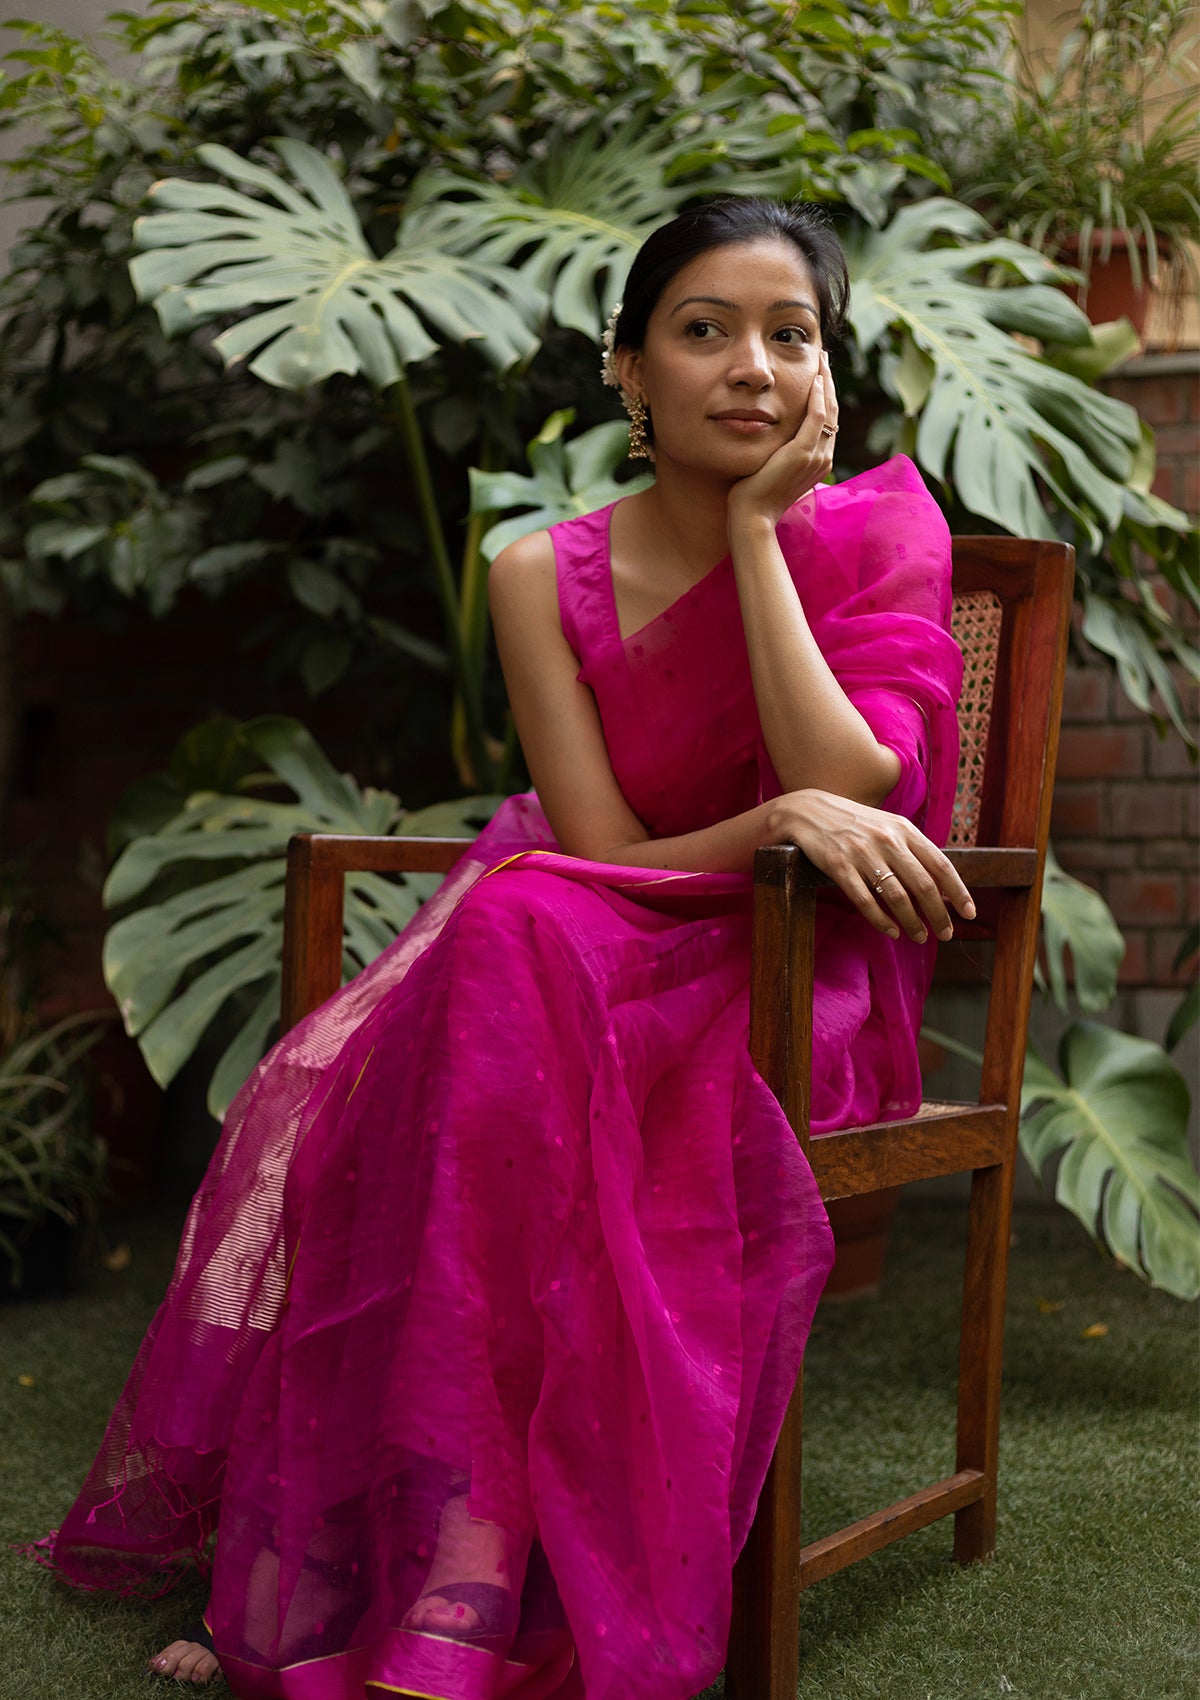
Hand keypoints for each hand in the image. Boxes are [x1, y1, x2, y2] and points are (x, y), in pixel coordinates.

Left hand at [727, 350, 838, 531]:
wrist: (752, 517)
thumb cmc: (755, 496)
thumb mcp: (772, 469)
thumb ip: (780, 453)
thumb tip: (773, 438)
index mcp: (819, 461)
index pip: (827, 421)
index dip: (825, 396)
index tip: (819, 375)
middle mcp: (823, 458)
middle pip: (832, 412)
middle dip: (829, 383)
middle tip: (824, 358)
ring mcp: (816, 456)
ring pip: (829, 410)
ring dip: (826, 382)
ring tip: (822, 360)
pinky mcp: (803, 453)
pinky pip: (817, 417)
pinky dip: (818, 396)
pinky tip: (815, 379)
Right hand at [765, 788, 975, 943]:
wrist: (808, 811)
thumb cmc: (855, 824)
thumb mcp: (889, 828)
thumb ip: (913, 852)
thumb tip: (941, 886)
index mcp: (904, 830)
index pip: (940, 865)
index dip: (958, 891)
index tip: (969, 913)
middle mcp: (887, 840)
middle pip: (923, 885)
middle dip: (939, 914)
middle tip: (946, 934)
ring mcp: (862, 853)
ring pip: (896, 897)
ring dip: (913, 922)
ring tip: (919, 937)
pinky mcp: (838, 866)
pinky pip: (865, 901)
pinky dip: (882, 920)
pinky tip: (892, 931)